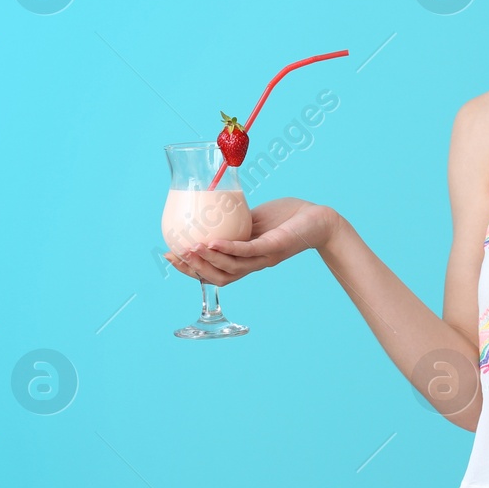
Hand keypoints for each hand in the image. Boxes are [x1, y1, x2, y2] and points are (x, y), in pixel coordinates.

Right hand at [164, 198, 335, 286]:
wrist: (318, 219)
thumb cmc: (287, 217)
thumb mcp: (253, 218)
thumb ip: (234, 222)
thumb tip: (208, 211)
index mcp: (245, 260)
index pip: (213, 271)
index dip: (190, 269)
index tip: (170, 256)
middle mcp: (253, 264)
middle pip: (217, 276)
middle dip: (193, 268)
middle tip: (174, 254)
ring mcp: (263, 257)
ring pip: (230, 267)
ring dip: (207, 259)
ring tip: (189, 248)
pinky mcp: (273, 247)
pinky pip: (247, 251)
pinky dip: (228, 248)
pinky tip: (212, 241)